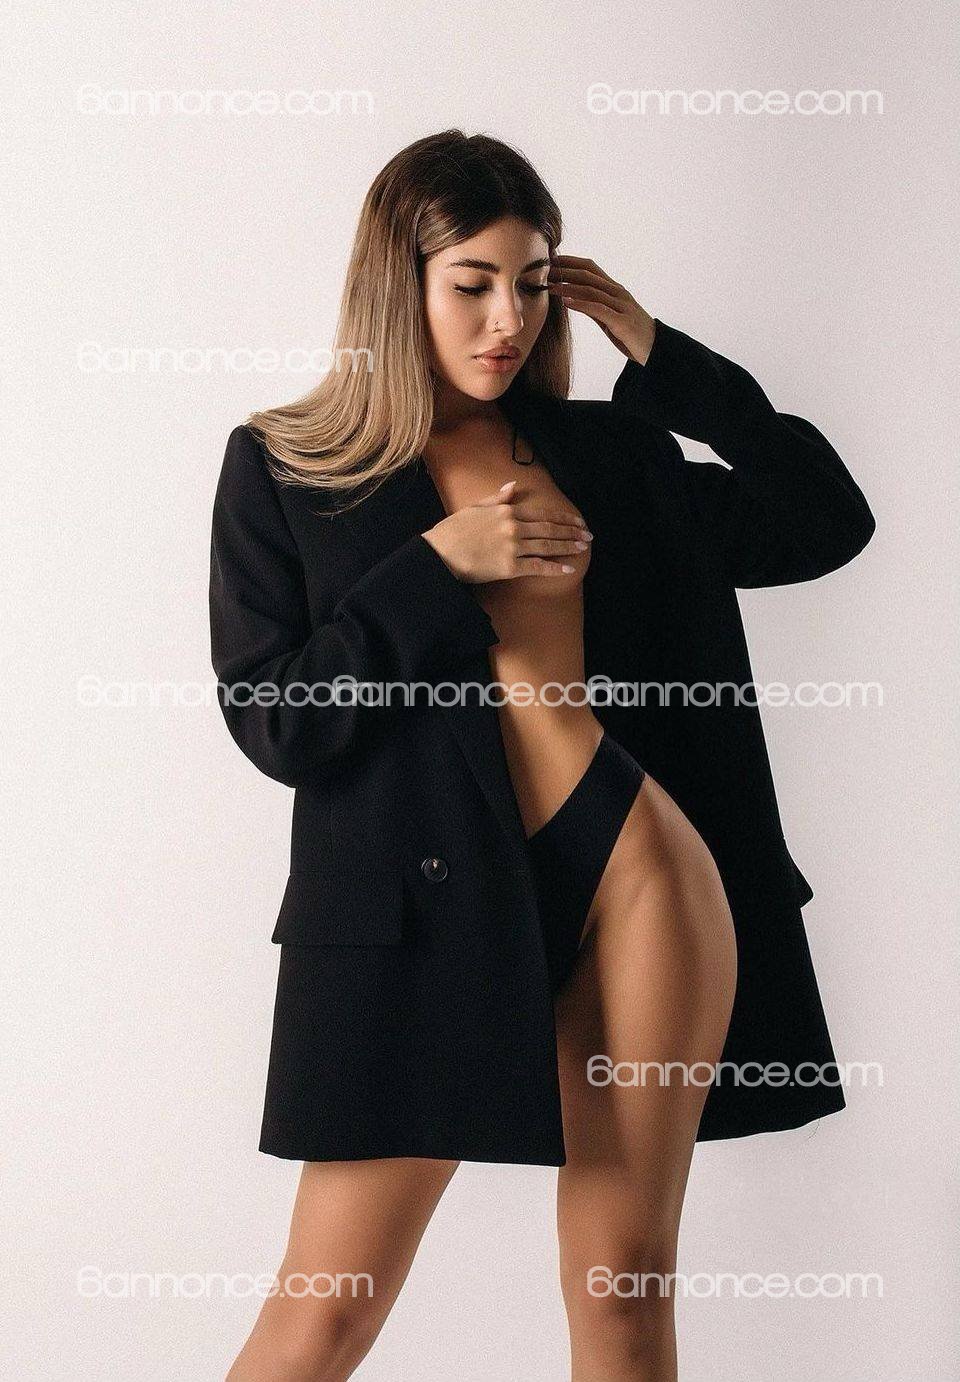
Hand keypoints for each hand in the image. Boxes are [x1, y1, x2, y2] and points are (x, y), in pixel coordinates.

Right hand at [423, 479, 592, 583]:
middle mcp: (513, 527)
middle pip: (549, 529)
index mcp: (506, 511)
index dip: (562, 518)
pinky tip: (567, 569)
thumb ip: (497, 497)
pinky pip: (537, 567)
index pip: (542, 513)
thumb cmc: (454, 530)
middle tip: (587, 535)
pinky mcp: (509, 567)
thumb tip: (513, 485)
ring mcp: (513, 547)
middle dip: (571, 532)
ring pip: (547, 546)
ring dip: (567, 546)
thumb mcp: (475, 507)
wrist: (440, 553)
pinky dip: (554, 568)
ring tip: (582, 548)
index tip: (576, 521)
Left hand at [547, 254, 656, 364]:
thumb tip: (572, 299)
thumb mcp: (609, 318)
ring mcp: (621, 306)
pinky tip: (566, 302)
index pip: (590, 268)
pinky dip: (581, 304)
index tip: (551, 260)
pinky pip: (598, 309)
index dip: (570, 261)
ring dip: (568, 286)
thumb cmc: (631, 335)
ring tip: (549, 286)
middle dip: (565, 270)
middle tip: (544, 268)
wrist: (655, 350)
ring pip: (591, 290)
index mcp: (615, 290)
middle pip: (588, 275)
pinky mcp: (622, 322)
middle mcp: (618, 293)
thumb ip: (594, 306)